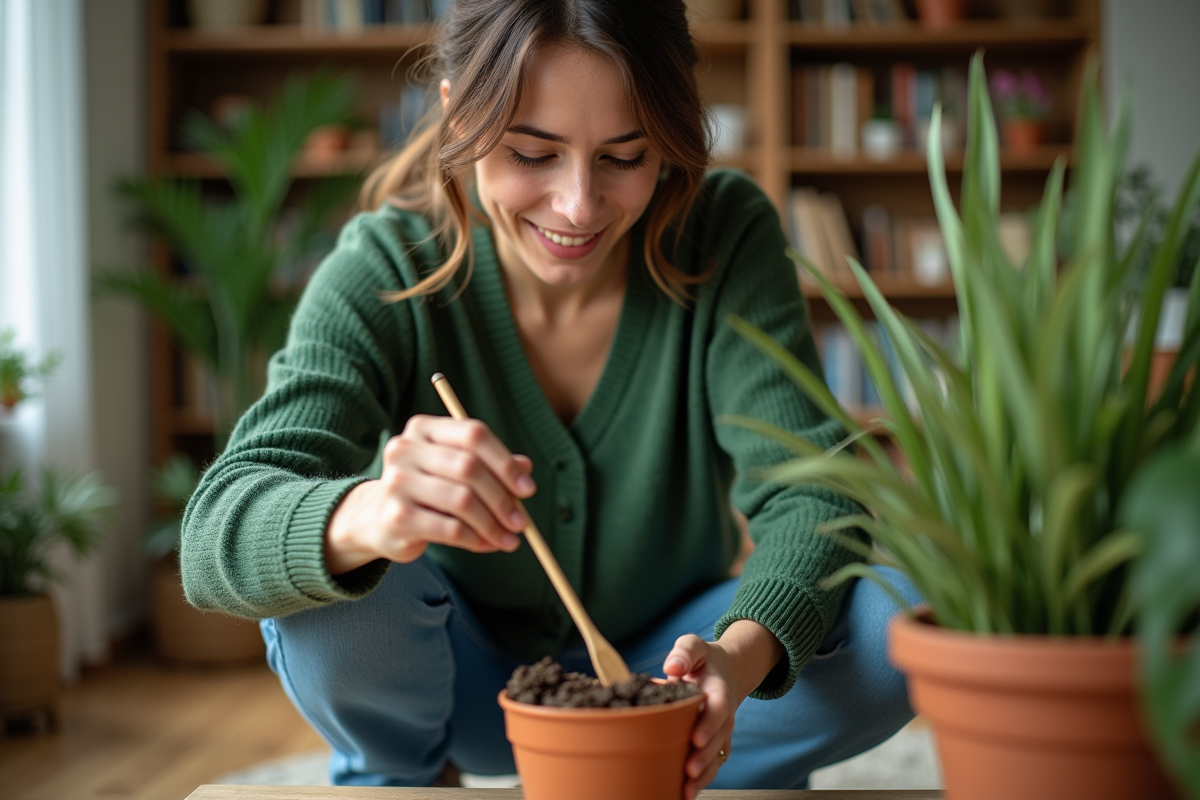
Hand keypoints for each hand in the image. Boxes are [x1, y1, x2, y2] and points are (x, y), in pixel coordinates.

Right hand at [324, 415, 536, 573]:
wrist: (378, 520)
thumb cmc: (428, 491)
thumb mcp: (456, 472)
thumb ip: (490, 466)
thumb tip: (526, 470)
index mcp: (423, 428)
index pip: (474, 434)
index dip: (505, 462)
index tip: (528, 489)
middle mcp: (405, 449)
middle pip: (469, 467)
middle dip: (503, 498)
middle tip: (521, 522)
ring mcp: (396, 482)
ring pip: (462, 500)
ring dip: (492, 524)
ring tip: (508, 539)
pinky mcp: (396, 516)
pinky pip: (450, 528)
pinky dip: (475, 539)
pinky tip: (485, 544)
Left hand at [663, 620, 783, 799]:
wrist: (722, 672)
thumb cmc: (702, 660)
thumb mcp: (693, 646)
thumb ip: (684, 651)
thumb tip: (672, 667)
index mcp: (719, 691)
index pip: (718, 709)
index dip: (709, 725)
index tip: (696, 738)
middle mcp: (724, 716)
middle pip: (718, 739)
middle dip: (705, 757)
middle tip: (689, 770)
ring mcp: (720, 733)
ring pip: (716, 757)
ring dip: (704, 775)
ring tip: (687, 791)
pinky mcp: (714, 744)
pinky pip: (712, 765)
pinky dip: (702, 780)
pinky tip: (686, 793)